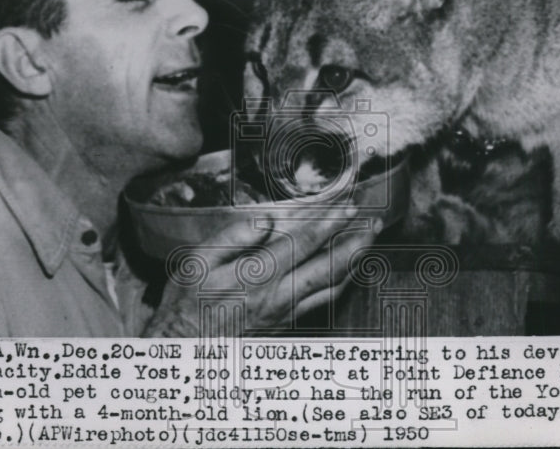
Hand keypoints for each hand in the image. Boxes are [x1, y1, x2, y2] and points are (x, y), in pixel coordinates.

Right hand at [142, 205, 377, 335]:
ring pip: (332, 287)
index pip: (302, 244)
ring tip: (368, 241)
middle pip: (329, 267)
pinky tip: (346, 272)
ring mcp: (285, 313)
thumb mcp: (194, 264)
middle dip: (355, 243)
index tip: (347, 206)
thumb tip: (266, 220)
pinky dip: (341, 282)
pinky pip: (323, 301)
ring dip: (354, 262)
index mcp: (256, 277)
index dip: (329, 223)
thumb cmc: (185, 307)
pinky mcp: (286, 323)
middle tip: (374, 222)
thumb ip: (231, 238)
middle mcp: (278, 297)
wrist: (184, 353)